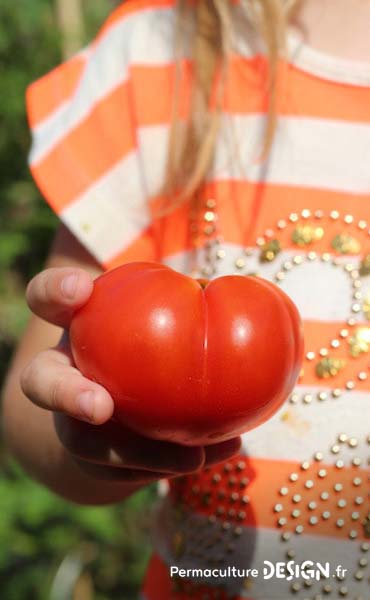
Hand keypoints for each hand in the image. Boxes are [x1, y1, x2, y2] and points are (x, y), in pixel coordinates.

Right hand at [21, 267, 240, 483]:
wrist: (130, 404)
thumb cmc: (153, 344)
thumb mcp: (164, 316)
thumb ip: (190, 304)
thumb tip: (251, 295)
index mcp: (76, 326)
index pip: (47, 298)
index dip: (55, 291)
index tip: (81, 289)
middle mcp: (64, 373)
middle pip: (41, 382)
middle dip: (65, 393)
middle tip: (100, 409)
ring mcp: (73, 421)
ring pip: (85, 443)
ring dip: (136, 452)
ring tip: (192, 458)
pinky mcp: (95, 461)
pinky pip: (126, 471)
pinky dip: (173, 465)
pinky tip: (219, 453)